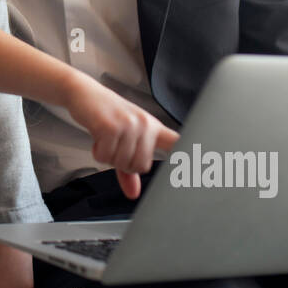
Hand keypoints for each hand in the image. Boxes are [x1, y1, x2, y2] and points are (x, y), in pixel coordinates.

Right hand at [63, 73, 179, 198]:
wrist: (84, 93)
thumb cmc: (106, 115)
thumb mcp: (122, 139)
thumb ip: (129, 169)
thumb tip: (133, 194)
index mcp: (153, 127)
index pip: (177, 143)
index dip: (190, 158)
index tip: (203, 170)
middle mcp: (145, 125)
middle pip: (142, 166)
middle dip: (124, 163)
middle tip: (115, 147)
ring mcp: (129, 125)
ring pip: (123, 162)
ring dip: (109, 157)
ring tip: (106, 139)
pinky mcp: (111, 127)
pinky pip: (106, 156)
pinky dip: (98, 152)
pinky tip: (98, 138)